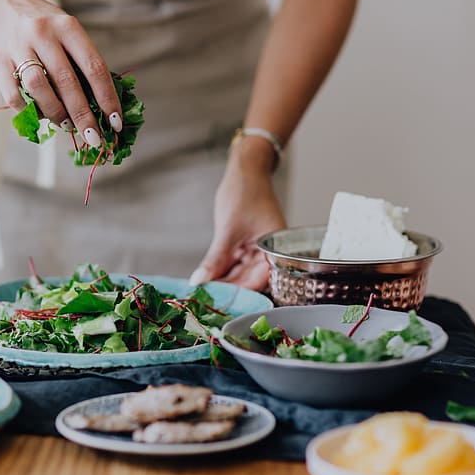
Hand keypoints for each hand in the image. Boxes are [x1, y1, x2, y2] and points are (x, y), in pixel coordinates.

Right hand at [0, 0, 122, 146]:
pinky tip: (40, 116)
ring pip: (39, 87)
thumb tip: (103, 107)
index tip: (115, 122)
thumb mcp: (67, 32)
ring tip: (67, 125)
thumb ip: (83, 62)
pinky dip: (29, 110)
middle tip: (94, 137)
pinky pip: (14, 94)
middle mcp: (43, 33)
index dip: (107, 98)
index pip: (94, 67)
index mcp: (68, 26)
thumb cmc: (45, 27)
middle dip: (83, 115)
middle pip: (67, 81)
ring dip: (56, 113)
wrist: (0, 6)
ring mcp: (18, 46)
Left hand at [190, 138, 285, 290]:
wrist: (246, 169)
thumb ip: (215, 259)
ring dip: (223, 282)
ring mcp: (256, 250)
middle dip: (229, 291)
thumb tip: (199, 282)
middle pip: (249, 280)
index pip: (259, 281)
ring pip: (239, 274)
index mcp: (275, 250)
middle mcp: (268, 253)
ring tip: (203, 294)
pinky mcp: (245, 246)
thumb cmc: (244, 193)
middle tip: (206, 303)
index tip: (220, 305)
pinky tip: (206, 280)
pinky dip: (221, 271)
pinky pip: (234, 264)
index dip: (240, 294)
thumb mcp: (227, 230)